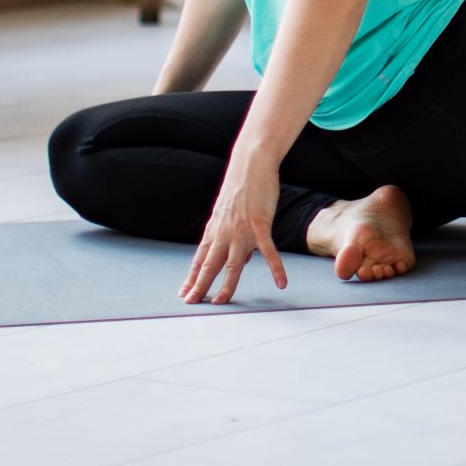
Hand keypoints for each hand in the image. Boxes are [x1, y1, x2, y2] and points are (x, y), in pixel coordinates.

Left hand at [181, 154, 286, 303]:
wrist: (251, 164)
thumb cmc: (242, 187)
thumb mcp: (229, 213)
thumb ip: (232, 237)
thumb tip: (243, 260)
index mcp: (214, 230)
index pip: (200, 259)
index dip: (192, 277)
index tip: (184, 292)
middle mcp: (223, 233)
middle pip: (209, 265)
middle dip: (199, 285)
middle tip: (190, 302)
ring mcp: (240, 230)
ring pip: (231, 264)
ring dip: (226, 285)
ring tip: (221, 302)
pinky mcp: (259, 225)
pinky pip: (268, 251)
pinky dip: (275, 268)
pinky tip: (281, 282)